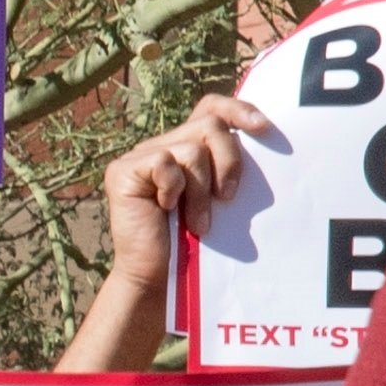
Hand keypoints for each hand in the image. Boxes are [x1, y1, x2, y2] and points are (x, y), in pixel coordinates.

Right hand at [97, 91, 271, 299]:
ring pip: (191, 148)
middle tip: (229, 197)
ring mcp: (138, 157)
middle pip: (209, 125)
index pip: (211, 107)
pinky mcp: (121, 172)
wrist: (159, 277)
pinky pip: (163, 162)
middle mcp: (161, 145)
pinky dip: (173, 188)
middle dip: (229, 160)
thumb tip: (262, 137)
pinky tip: (166, 208)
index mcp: (185, 147)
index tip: (263, 129)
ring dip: (202, 189)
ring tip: (200, 221)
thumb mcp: (219, 196)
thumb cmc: (193, 243)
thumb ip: (227, 165)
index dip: (238, 109)